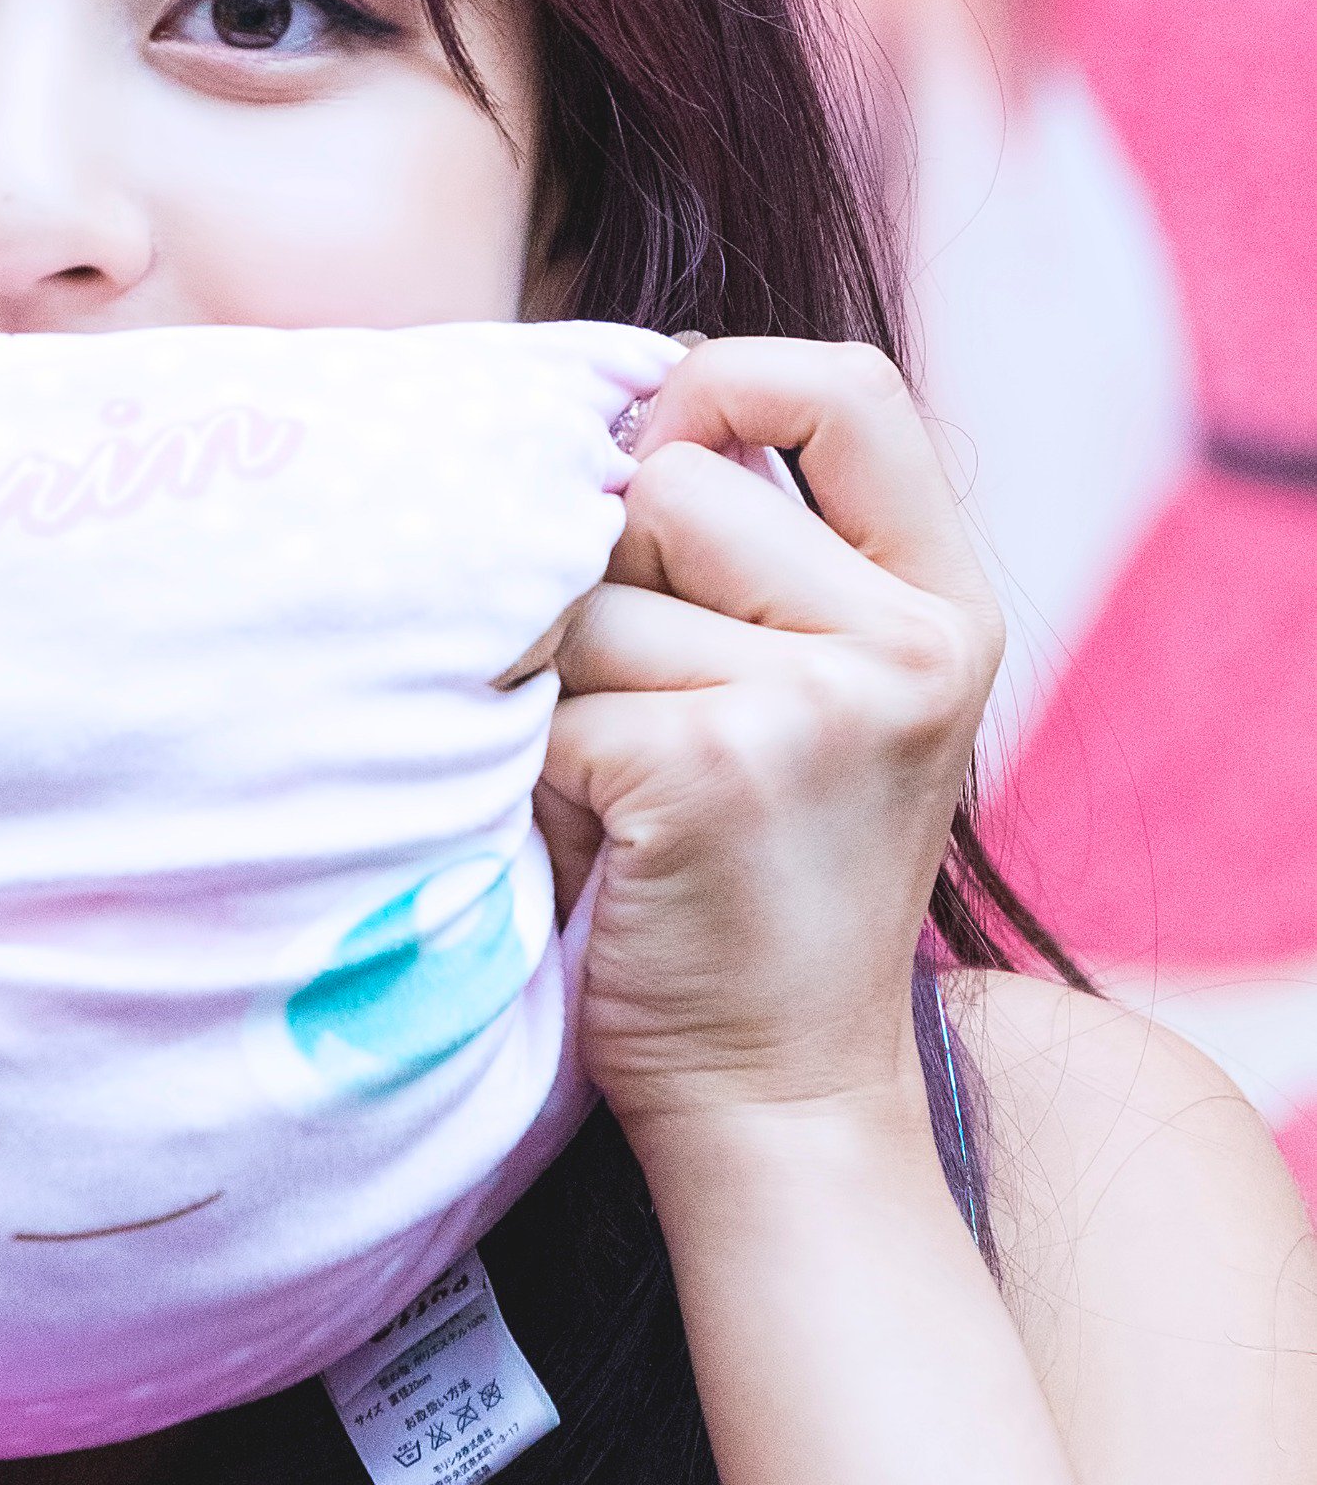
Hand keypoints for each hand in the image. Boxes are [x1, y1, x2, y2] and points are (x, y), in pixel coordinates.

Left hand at [539, 340, 1001, 1144]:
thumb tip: (607, 414)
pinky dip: (537, 776)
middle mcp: (910, 642)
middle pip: (670, 488)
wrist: (778, 1099)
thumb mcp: (820, 698)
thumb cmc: (758, 890)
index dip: (718, 390)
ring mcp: (820, 704)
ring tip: (620, 797)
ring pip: (590, 601)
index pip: (845, 385)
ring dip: (561, 695)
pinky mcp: (711, 769)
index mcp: (947, 603)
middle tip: (639, 712)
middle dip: (606, 584)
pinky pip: (550, 702)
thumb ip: (762, 560)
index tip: (651, 461)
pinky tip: (598, 849)